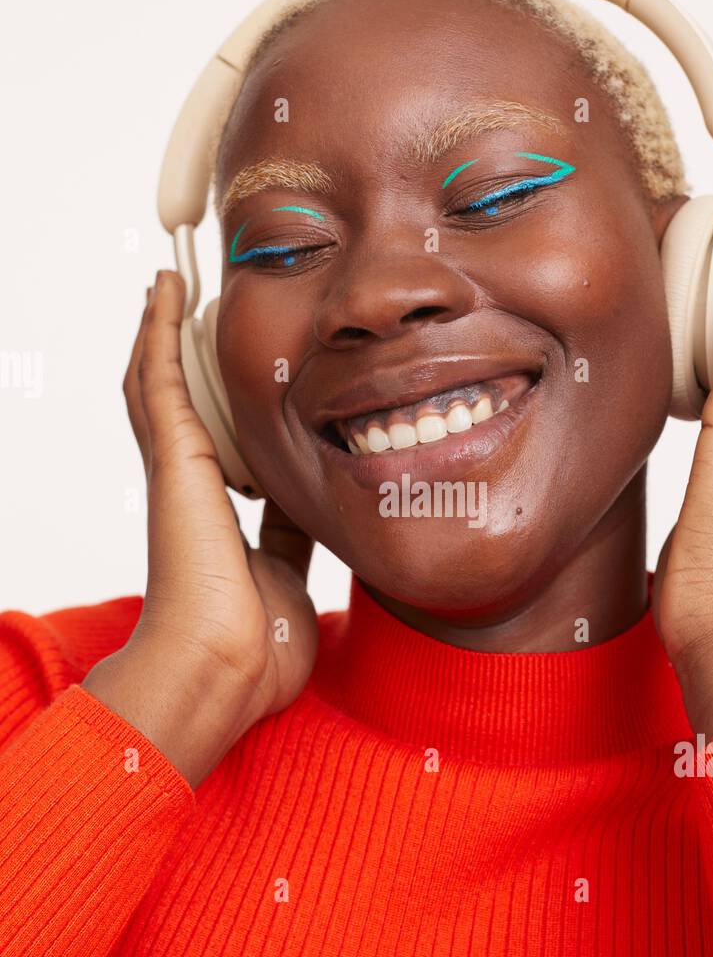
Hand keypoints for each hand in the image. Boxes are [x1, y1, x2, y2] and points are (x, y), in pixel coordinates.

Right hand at [82, 270, 317, 785]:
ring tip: (169, 286)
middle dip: (180, 358)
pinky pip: (158, 379)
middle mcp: (189, 490)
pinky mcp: (172, 460)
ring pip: (157, 384)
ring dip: (161, 332)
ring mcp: (175, 474)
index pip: (214, 446)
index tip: (234, 376)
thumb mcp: (289, 577)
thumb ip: (293, 541)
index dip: (220, 408)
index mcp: (216, 518)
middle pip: (179, 406)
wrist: (226, 670)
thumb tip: (311, 512)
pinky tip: (165, 289)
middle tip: (184, 306)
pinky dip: (158, 330)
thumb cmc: (257, 648)